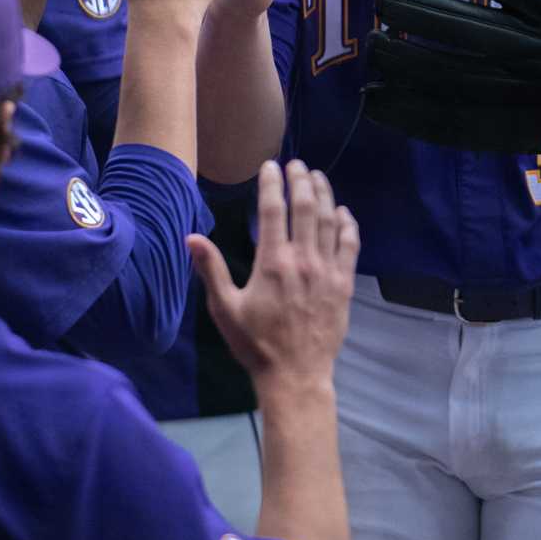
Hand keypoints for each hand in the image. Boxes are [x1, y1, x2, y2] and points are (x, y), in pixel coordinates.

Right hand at [191, 160, 359, 395]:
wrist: (295, 374)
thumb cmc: (255, 344)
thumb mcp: (225, 309)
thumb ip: (211, 270)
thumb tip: (191, 237)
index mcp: (273, 262)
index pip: (273, 209)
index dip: (272, 183)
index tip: (270, 166)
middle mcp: (303, 259)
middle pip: (305, 206)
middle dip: (301, 180)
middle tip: (297, 165)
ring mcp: (327, 270)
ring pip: (329, 220)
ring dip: (324, 194)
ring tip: (318, 177)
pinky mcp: (344, 284)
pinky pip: (349, 245)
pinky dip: (346, 224)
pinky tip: (342, 213)